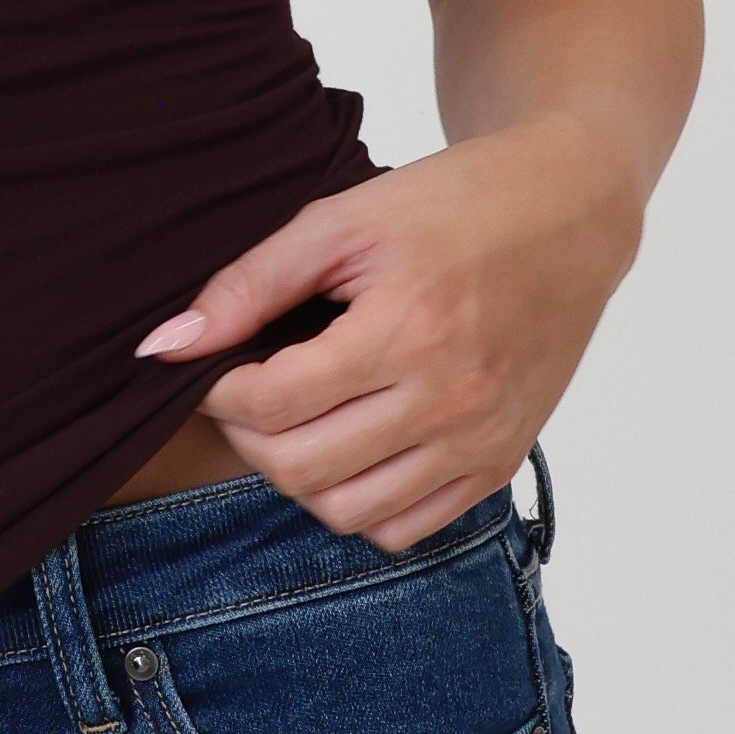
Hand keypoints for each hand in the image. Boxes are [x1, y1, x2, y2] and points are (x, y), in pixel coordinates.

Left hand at [136, 115, 641, 551]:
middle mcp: (450, 399)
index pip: (272, 404)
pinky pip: (405, 528)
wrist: (570, 214)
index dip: (217, 391)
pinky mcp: (502, 461)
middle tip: (246, 392)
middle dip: (248, 436)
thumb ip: (249, 284)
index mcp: (407, 329)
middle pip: (301, 469)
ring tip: (296, 419)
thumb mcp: (343, 219)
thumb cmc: (453, 204)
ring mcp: (481, 440)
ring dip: (299, 476)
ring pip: (348, 513)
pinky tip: (351, 445)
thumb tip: (164, 347)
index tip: (212, 366)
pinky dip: (360, 502)